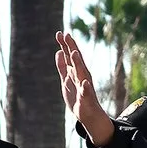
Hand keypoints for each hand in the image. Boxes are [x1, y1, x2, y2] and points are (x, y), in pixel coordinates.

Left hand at [56, 32, 113, 147]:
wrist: (88, 114)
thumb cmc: (78, 96)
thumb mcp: (66, 80)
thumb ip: (63, 66)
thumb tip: (59, 52)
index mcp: (76, 72)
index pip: (70, 56)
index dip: (65, 45)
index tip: (60, 33)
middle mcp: (82, 76)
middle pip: (76, 60)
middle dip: (71, 48)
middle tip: (67, 35)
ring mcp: (85, 86)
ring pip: (81, 73)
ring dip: (78, 63)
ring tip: (73, 53)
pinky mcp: (87, 98)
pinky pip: (87, 92)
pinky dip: (86, 87)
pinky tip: (85, 82)